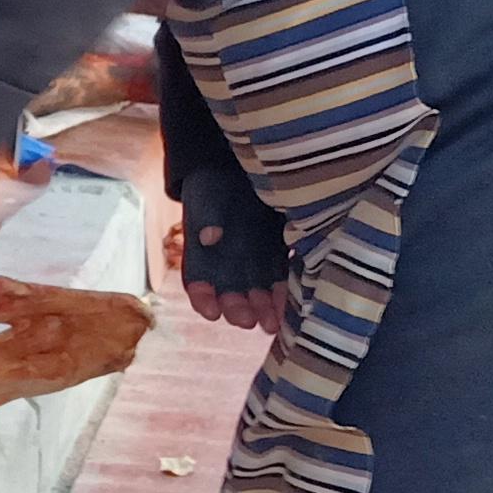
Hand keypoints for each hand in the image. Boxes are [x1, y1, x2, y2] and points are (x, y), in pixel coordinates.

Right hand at [171, 161, 290, 339]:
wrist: (239, 168)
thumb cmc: (216, 181)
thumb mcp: (207, 195)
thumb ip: (207, 215)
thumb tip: (208, 238)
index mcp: (202, 253)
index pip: (198, 282)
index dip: (203, 299)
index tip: (211, 312)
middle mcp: (227, 264)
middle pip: (230, 294)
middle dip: (238, 310)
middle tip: (248, 321)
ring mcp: (253, 262)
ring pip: (257, 294)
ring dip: (263, 310)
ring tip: (272, 324)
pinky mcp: (278, 255)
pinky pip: (282, 280)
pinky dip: (287, 294)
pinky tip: (294, 304)